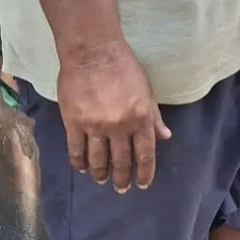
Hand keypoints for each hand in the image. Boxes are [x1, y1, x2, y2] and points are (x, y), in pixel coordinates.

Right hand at [54, 40, 172, 192]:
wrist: (93, 51)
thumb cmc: (124, 66)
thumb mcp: (146, 90)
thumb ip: (154, 116)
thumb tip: (165, 136)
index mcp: (141, 118)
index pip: (145, 154)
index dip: (145, 173)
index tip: (142, 184)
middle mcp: (120, 126)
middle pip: (122, 161)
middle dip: (123, 178)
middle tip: (121, 188)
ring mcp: (95, 126)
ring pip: (98, 160)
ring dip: (101, 174)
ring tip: (101, 180)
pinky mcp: (74, 123)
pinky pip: (77, 150)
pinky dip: (80, 163)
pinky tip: (83, 168)